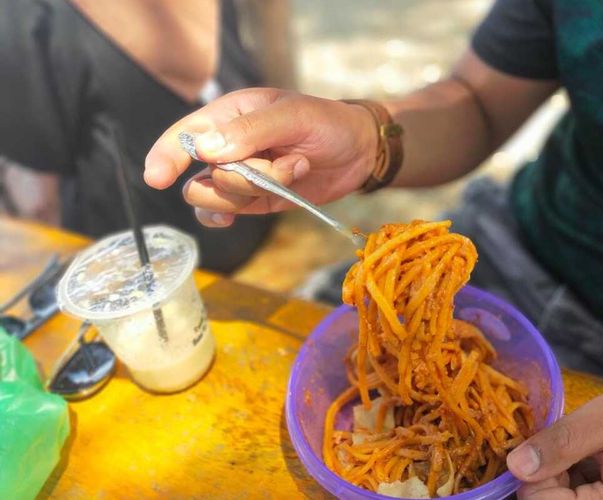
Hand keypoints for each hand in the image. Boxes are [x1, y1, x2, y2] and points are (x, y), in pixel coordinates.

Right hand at [143, 88, 376, 225]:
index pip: (185, 135)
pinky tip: (233, 217)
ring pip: (213, 195)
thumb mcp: (294, 117)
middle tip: (288, 163)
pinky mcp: (250, 198)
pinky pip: (221, 212)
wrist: (358, 152)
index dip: (167, 155)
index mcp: (229, 115)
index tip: (156, 177)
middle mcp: (225, 145)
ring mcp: (237, 174)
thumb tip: (206, 149)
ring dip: (255, 190)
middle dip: (244, 177)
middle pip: (203, 173)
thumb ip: (251, 130)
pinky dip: (224, 215)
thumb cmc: (327, 124)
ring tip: (293, 172)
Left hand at [507, 390, 602, 499]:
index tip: (553, 445)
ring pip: (564, 499)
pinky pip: (584, 499)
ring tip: (599, 455)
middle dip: (554, 472)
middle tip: (584, 448)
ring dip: (568, 477)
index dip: (534, 470)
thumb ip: (562, 442)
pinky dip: (583, 481)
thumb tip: (514, 464)